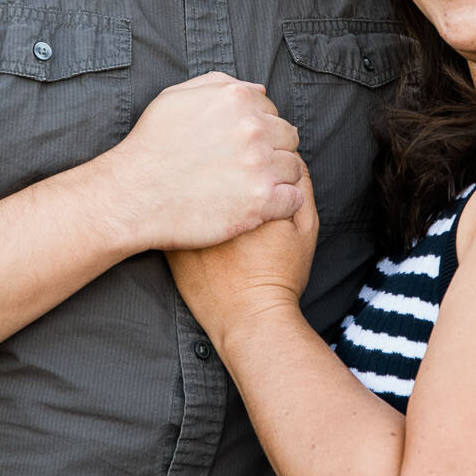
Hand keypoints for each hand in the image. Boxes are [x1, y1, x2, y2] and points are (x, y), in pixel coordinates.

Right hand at [108, 73, 302, 251]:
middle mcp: (252, 129)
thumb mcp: (175, 97)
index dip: (261, 130)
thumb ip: (219, 85)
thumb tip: (257, 90)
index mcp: (236, 100)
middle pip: (288, 138)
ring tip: (256, 188)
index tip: (245, 147)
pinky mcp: (260, 202)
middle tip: (252, 169)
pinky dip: (285, 203)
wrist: (132, 195)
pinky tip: (264, 206)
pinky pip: (293, 200)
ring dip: (280, 178)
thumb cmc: (150, 147)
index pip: (272, 112)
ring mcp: (258, 166)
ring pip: (294, 168)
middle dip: (275, 151)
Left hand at [168, 167, 319, 347]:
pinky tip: (196, 224)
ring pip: (189, 187)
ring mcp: (186, 222)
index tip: (253, 176)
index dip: (249, 162)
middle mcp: (213, 202)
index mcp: (249, 192)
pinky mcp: (170, 241)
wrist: (250, 320)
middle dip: (221, 169)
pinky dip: (183, 212)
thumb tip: (290, 158)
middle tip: (233, 191)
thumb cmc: (281, 275)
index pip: (243, 155)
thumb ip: (301, 187)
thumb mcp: (305, 229)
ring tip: (212, 204)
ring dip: (199, 188)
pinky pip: (172, 212)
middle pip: (212, 166)